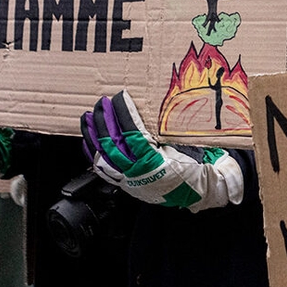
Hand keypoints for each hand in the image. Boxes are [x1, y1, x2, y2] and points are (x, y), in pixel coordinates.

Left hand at [81, 91, 243, 211]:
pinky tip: (89, 140)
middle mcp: (137, 172)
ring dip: (94, 134)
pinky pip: (103, 168)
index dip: (123, 112)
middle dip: (104, 119)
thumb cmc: (194, 167)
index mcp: (152, 162)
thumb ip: (159, 134)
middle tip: (102, 102)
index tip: (120, 97)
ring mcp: (129, 179)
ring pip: (102, 156)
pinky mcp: (125, 183)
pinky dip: (94, 152)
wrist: (198, 190)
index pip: (131, 132)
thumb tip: (143, 113)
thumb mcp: (180, 145)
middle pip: (112, 142)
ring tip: (88, 117)